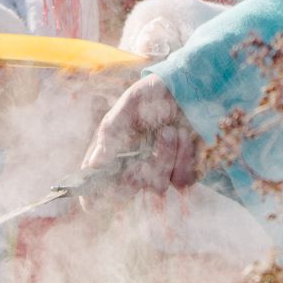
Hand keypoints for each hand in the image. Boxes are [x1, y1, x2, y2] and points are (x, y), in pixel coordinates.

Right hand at [82, 74, 201, 196]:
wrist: (189, 86)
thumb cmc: (152, 94)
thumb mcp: (128, 106)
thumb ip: (111, 133)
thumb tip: (93, 165)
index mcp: (111, 154)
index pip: (96, 190)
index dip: (94, 196)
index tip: (101, 189)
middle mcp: (132, 168)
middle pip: (126, 193)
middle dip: (135, 176)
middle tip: (141, 159)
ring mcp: (157, 172)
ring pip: (157, 187)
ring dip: (163, 157)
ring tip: (170, 130)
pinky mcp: (182, 171)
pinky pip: (182, 180)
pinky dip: (183, 158)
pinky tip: (184, 136)